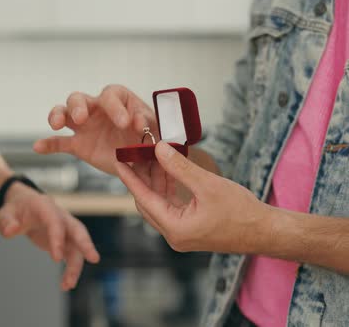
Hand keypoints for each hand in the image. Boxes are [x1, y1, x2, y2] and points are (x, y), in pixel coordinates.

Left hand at [0, 183, 100, 290]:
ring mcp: (65, 229)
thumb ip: (6, 222)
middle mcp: (60, 216)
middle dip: (86, 244)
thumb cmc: (15, 209)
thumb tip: (10, 231)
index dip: (58, 238)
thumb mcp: (4, 213)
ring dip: (76, 266)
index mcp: (45, 207)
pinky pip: (72, 255)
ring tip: (68, 284)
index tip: (57, 258)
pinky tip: (66, 284)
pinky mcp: (65, 240)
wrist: (23, 206)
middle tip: (94, 259)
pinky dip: (71, 270)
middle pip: (78, 230)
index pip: (55, 222)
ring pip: (77, 247)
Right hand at [34, 85, 154, 174]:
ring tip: (57, 124)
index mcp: (119, 100)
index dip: (116, 107)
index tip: (125, 123)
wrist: (146, 160)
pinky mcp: (78, 145)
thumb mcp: (157, 128)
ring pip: (64, 113)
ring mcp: (85, 126)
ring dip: (58, 115)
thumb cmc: (153, 137)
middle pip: (80, 98)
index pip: (111, 95)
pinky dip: (48, 144)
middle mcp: (97, 108)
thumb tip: (139, 123)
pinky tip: (38, 147)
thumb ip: (149, 124)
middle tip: (82, 118)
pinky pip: (59, 142)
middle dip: (78, 106)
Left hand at [116, 141, 271, 253]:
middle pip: (147, 203)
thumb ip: (180, 167)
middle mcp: (174, 235)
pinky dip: (167, 190)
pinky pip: (170, 208)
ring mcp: (181, 235)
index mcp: (175, 228)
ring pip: (159, 205)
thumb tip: (159, 149)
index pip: (143, 199)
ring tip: (150, 159)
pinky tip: (167, 172)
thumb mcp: (207, 184)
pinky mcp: (190, 230)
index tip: (119, 161)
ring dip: (155, 183)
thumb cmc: (242, 212)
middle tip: (134, 157)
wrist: (266, 232)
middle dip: (141, 179)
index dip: (130, 178)